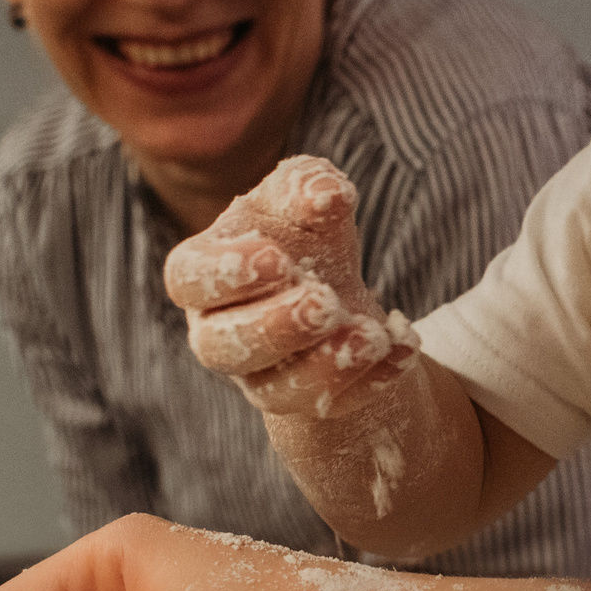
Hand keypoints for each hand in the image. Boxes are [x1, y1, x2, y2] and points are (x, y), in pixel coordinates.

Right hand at [163, 155, 417, 416]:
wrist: (329, 282)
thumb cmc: (299, 229)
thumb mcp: (302, 195)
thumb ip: (307, 185)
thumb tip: (328, 193)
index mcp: (205, 274)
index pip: (188, 280)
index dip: (224, 275)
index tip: (277, 259)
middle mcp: (219, 332)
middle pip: (223, 347)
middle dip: (276, 328)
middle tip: (325, 303)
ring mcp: (258, 375)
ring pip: (273, 391)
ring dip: (326, 365)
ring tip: (373, 336)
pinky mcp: (303, 402)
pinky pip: (330, 406)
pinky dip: (371, 380)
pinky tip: (403, 348)